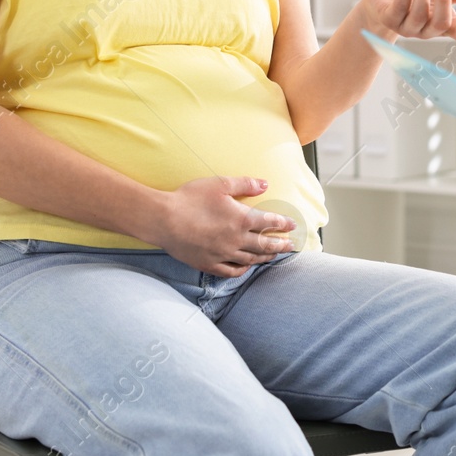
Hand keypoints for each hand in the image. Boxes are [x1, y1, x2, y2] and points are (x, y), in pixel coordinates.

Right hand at [151, 175, 296, 275]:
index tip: (293, 226)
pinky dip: (243, 269)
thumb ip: (245, 184)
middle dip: (280, 245)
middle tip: (291, 245)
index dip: (283, 224)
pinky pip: (231, 271)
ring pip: (251, 259)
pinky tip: (247, 266)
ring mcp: (223, 254)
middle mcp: (236, 240)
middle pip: (265, 245)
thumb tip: (265, 184)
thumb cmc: (190, 198)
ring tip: (274, 255)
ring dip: (265, 257)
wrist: (163, 219)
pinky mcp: (209, 264)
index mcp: (242, 219)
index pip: (270, 223)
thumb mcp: (219, 184)